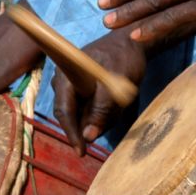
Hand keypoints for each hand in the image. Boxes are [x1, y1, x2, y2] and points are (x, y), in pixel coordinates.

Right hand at [52, 28, 144, 154]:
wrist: (131, 42)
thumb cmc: (123, 58)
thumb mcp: (116, 84)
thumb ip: (102, 110)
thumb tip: (88, 136)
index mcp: (66, 77)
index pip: (64, 111)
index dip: (72, 133)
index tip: (81, 152)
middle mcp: (64, 82)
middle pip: (73, 115)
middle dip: (92, 124)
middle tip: (115, 117)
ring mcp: (73, 87)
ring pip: (83, 114)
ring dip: (102, 117)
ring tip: (120, 103)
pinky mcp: (83, 90)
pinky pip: (90, 109)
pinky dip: (104, 112)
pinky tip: (117, 103)